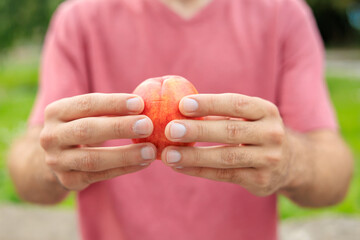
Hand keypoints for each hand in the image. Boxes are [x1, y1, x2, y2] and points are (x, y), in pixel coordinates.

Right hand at [40, 93, 155, 190]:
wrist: (59, 156)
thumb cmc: (83, 125)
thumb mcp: (87, 113)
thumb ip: (110, 109)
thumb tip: (145, 105)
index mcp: (55, 111)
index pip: (86, 104)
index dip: (113, 103)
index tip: (140, 103)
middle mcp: (51, 136)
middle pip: (86, 130)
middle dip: (119, 128)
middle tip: (147, 125)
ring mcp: (57, 161)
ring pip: (92, 159)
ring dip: (125, 155)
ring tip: (150, 151)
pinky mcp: (69, 180)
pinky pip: (99, 176)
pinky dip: (124, 169)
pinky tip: (143, 163)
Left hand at [161, 93, 291, 195]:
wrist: (290, 162)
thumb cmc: (256, 132)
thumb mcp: (248, 117)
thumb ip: (220, 113)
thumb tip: (178, 109)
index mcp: (267, 111)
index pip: (236, 104)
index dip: (209, 104)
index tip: (182, 104)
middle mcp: (272, 134)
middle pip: (230, 131)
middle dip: (198, 130)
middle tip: (171, 129)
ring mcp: (269, 159)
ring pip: (226, 157)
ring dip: (194, 156)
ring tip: (168, 154)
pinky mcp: (261, 180)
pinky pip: (224, 175)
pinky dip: (199, 171)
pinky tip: (180, 167)